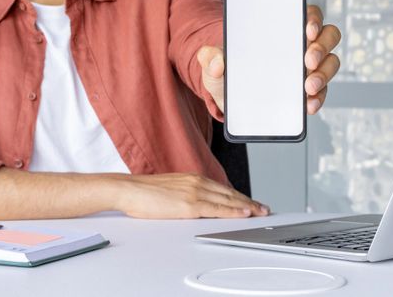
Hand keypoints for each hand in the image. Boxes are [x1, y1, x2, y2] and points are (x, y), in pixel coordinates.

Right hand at [116, 173, 269, 218]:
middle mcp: (198, 182)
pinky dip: (233, 211)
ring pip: (228, 200)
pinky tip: (244, 213)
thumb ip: (187, 194)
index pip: (223, 188)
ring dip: (247, 207)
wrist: (128, 189)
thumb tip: (197, 205)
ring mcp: (195, 192)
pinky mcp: (190, 204)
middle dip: (249, 201)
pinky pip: (217, 209)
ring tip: (261, 212)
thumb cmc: (144, 192)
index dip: (240, 196)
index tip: (252, 202)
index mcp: (194, 178)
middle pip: (230, 193)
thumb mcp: (172, 189)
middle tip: (264, 208)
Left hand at [197, 4, 340, 114]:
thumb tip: (217, 62)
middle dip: (322, 47)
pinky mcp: (309, 91)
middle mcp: (301, 44)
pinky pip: (322, 92)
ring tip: (308, 86)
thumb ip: (211, 59)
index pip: (308, 14)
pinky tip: (308, 104)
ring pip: (331, 62)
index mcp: (283, 29)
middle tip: (307, 61)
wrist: (229, 97)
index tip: (308, 29)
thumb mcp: (214, 63)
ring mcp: (308, 68)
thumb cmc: (228, 71)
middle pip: (328, 36)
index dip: (313, 18)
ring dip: (324, 74)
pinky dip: (319, 98)